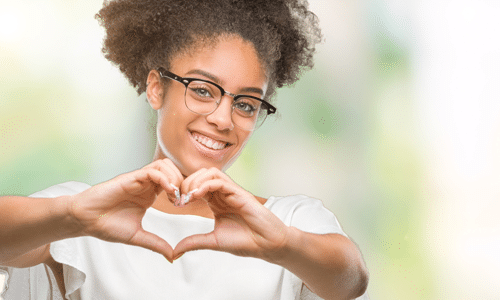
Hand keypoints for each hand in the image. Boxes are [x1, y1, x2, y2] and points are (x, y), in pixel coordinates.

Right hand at [67, 158, 182, 261]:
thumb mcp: (137, 237)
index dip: (182, 191)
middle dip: (182, 182)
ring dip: (174, 178)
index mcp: (149, 195)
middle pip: (172, 170)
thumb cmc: (106, 226)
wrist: (85, 220)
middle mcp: (146, 185)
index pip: (173, 182)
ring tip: (174, 195)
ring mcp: (138, 180)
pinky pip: (152, 171)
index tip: (184, 205)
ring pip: (164, 165)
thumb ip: (156, 244)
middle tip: (182, 199)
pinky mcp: (130, 178)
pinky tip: (167, 191)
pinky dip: (164, 178)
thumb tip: (172, 257)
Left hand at [173, 167, 289, 260]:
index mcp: (216, 202)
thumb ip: (194, 242)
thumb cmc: (245, 241)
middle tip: (180, 199)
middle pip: (200, 174)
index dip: (183, 190)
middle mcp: (223, 194)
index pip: (196, 185)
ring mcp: (231, 192)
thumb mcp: (213, 242)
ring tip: (188, 196)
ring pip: (210, 173)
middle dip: (186, 183)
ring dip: (195, 181)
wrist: (266, 245)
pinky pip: (220, 180)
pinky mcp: (239, 193)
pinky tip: (197, 195)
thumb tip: (174, 252)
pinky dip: (205, 184)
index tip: (176, 203)